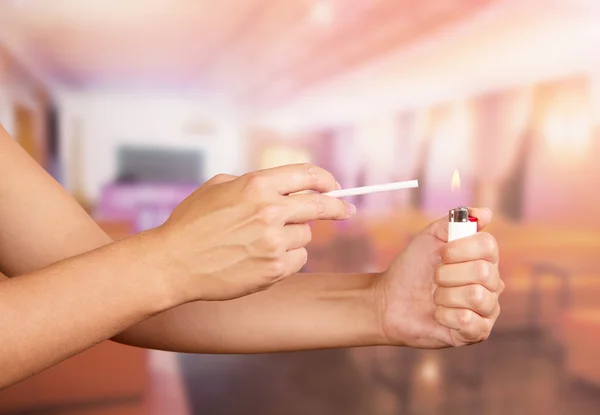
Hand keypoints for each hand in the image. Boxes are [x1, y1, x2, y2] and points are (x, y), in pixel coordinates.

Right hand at [154, 164, 354, 301]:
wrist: (173, 263)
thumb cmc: (191, 224)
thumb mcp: (218, 187)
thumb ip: (252, 182)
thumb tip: (281, 186)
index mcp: (257, 185)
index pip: (307, 175)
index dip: (327, 180)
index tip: (336, 186)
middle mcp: (269, 210)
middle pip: (320, 206)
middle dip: (337, 208)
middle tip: (347, 211)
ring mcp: (273, 241)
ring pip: (306, 235)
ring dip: (293, 236)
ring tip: (263, 241)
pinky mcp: (273, 269)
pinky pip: (299, 259)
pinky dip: (289, 258)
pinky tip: (265, 258)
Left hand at [374, 208, 503, 347]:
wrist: (390, 300)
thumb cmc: (411, 269)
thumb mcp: (429, 238)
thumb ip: (455, 222)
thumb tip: (486, 213)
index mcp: (484, 258)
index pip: (488, 246)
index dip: (460, 249)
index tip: (440, 254)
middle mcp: (492, 283)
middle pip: (484, 272)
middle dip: (447, 274)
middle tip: (434, 279)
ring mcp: (487, 309)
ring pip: (476, 297)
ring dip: (445, 296)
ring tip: (435, 297)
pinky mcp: (476, 333)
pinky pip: (469, 322)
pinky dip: (445, 316)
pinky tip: (438, 315)